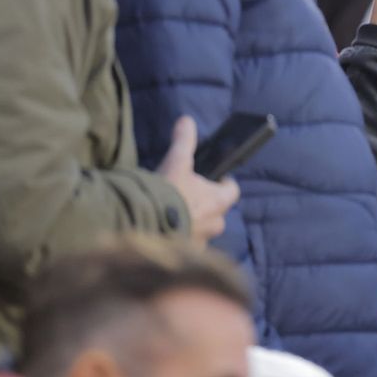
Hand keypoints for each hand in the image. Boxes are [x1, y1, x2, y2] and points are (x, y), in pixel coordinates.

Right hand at [157, 116, 238, 243]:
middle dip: (207, 205)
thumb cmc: (167, 194)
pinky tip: (166, 232)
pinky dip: (180, 238)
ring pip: (203, 230)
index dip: (225, 183)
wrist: (145, 228)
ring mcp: (201, 241)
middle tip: (190, 196)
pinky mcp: (186, 255)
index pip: (232, 191)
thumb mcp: (176, 163)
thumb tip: (187, 120)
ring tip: (174, 215)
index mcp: (218, 201)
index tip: (218, 177)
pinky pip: (188, 245)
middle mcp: (215, 224)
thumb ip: (184, 141)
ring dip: (194, 223)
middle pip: (218, 212)